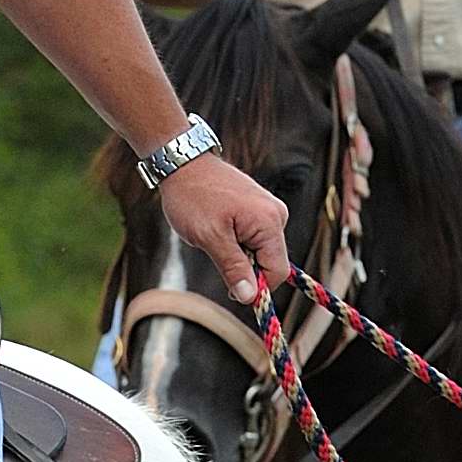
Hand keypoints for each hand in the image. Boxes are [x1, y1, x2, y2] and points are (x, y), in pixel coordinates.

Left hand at [159, 153, 293, 304]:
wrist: (182, 163)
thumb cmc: (193, 198)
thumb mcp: (210, 238)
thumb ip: (233, 268)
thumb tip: (250, 298)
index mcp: (270, 222)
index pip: (278, 271)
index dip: (257, 288)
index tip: (230, 290)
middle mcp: (276, 214)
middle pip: (271, 261)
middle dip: (245, 267)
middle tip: (215, 253)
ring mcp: (269, 209)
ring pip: (261, 251)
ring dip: (239, 254)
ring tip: (215, 235)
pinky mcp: (259, 207)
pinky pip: (255, 237)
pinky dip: (237, 241)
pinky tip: (219, 227)